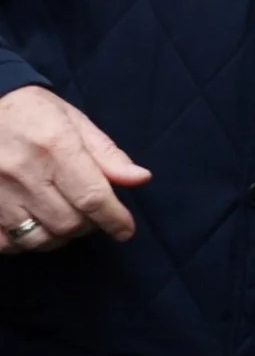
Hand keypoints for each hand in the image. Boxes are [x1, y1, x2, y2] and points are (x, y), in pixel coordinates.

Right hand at [0, 87, 151, 253]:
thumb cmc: (32, 112)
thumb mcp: (74, 120)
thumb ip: (107, 153)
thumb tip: (141, 179)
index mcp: (56, 146)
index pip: (92, 196)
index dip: (114, 219)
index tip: (125, 230)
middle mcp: (25, 172)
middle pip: (68, 223)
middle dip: (89, 225)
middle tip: (92, 213)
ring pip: (38, 239)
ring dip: (59, 237)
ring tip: (65, 219)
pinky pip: (6, 243)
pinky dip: (24, 242)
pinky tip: (34, 225)